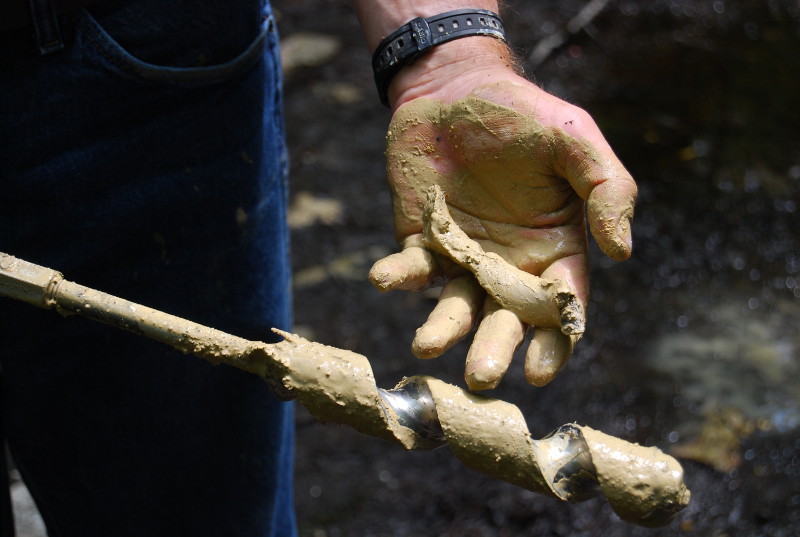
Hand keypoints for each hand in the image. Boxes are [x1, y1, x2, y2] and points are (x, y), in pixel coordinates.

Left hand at [369, 38, 636, 389]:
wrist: (455, 89)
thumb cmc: (523, 113)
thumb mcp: (576, 140)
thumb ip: (608, 189)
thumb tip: (621, 252)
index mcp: (555, 250)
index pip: (561, 308)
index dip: (554, 342)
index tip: (538, 372)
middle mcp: (510, 264)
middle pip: (505, 319)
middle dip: (493, 349)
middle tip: (479, 378)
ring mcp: (464, 257)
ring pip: (456, 306)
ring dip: (441, 329)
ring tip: (425, 346)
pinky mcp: (423, 241)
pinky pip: (412, 267)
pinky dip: (399, 276)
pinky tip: (385, 278)